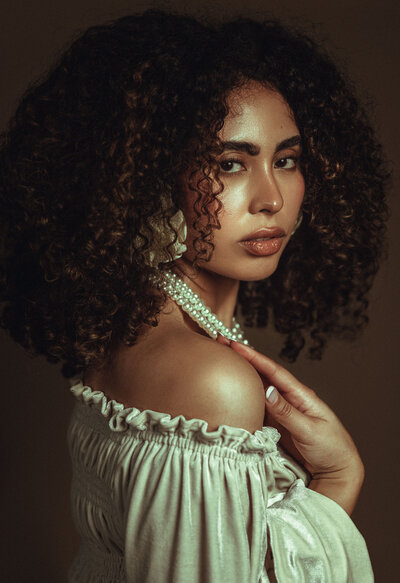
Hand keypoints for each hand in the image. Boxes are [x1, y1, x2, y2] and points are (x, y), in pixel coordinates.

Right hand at [216, 335, 364, 513]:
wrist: (336, 471)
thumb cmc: (330, 449)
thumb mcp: (309, 430)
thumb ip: (287, 412)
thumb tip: (267, 390)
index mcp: (300, 395)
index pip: (273, 371)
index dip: (253, 357)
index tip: (234, 344)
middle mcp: (289, 398)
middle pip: (262, 374)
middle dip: (242, 358)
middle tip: (221, 342)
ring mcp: (281, 410)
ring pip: (257, 388)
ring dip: (241, 375)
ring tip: (222, 360)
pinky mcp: (276, 424)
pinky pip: (256, 406)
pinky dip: (243, 396)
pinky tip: (231, 390)